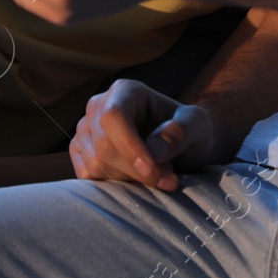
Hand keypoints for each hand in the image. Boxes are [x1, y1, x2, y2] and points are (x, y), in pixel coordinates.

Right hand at [70, 79, 215, 191]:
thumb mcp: (197, 125)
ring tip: (156, 174)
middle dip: (136, 171)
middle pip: (104, 146)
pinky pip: (88, 177)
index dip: (129, 146)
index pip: (114, 117)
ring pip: (95, 165)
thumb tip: (154, 151)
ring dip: (130, 180)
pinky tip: (136, 179)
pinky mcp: (80, 154)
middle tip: (169, 180)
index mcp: (125, 91)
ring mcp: (85, 130)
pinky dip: (114, 186)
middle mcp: (98, 107)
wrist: (180, 145)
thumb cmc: (188, 130)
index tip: (151, 169)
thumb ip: (179, 133)